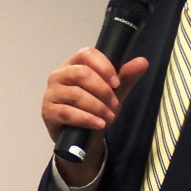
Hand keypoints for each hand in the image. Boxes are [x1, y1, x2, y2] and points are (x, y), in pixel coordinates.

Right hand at [41, 48, 148, 184]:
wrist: (82, 137)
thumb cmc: (95, 108)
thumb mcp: (115, 92)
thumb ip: (126, 77)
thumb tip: (143, 61)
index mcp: (74, 64)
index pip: (87, 54)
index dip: (104, 67)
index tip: (117, 82)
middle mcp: (59, 75)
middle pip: (81, 73)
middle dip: (103, 90)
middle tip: (114, 104)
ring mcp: (51, 93)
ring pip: (76, 94)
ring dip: (97, 107)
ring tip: (109, 117)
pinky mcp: (48, 111)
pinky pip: (67, 112)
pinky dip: (86, 119)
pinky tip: (98, 124)